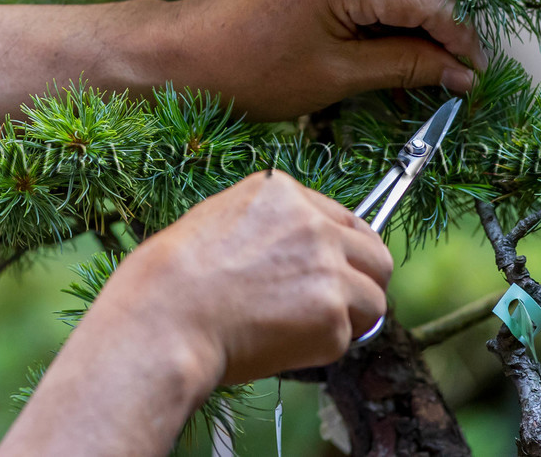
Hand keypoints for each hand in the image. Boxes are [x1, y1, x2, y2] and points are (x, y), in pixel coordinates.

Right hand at [0, 171, 391, 456]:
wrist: (164, 317)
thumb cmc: (174, 278)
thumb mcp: (219, 221)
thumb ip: (269, 227)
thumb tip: (296, 253)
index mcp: (283, 191)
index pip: (344, 218)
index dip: (341, 251)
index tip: (335, 270)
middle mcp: (314, 224)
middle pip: (376, 255)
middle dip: (362, 282)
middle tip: (337, 306)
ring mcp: (328, 269)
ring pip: (374, 300)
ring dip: (348, 319)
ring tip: (303, 330)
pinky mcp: (332, 316)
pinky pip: (347, 338)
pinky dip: (322, 348)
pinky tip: (281, 343)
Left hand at [142, 0, 485, 120]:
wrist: (180, 57)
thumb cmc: (245, 70)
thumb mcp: (336, 76)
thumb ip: (404, 66)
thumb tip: (456, 72)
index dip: (459, 37)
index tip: (475, 72)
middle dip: (441, 30)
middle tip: (456, 75)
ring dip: (414, 24)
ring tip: (425, 69)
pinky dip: (383, 17)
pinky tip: (389, 51)